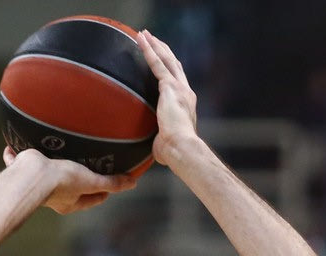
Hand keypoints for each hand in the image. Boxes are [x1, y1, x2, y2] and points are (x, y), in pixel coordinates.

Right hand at [3, 147, 135, 214]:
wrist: (31, 176)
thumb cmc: (61, 182)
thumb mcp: (91, 181)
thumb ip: (111, 183)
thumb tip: (132, 183)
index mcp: (70, 201)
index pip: (92, 198)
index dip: (103, 191)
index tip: (110, 182)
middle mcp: (54, 195)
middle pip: (69, 187)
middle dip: (75, 177)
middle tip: (84, 164)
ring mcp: (37, 183)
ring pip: (44, 175)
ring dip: (48, 166)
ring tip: (55, 152)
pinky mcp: (22, 171)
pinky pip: (17, 163)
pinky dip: (15, 156)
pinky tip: (16, 147)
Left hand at [136, 30, 198, 166]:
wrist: (181, 148)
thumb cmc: (174, 152)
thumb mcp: (165, 143)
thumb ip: (161, 140)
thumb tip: (157, 151)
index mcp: (185, 104)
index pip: (176, 80)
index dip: (169, 68)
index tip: (162, 59)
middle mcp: (185, 91)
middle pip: (173, 64)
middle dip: (163, 50)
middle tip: (152, 39)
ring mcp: (179, 87)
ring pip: (166, 59)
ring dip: (155, 45)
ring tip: (144, 34)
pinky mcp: (170, 87)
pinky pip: (157, 64)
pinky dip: (148, 50)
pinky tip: (140, 40)